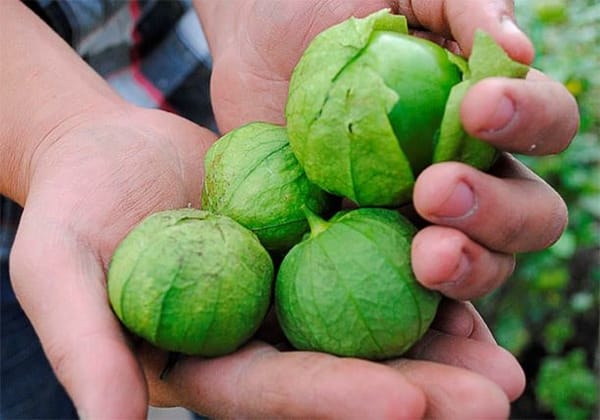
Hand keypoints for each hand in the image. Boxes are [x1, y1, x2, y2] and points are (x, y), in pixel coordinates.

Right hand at [8, 106, 523, 418]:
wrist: (106, 154)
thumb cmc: (73, 212)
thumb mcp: (58, 272)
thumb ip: (86, 346)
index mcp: (207, 363)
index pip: (275, 390)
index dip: (336, 398)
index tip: (405, 403)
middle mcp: (258, 337)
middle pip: (342, 369)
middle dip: (420, 389)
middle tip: (496, 396)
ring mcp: (287, 291)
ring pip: (370, 323)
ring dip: (441, 342)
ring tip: (507, 361)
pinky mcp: (308, 241)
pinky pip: (368, 260)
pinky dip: (420, 275)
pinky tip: (472, 280)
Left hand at [196, 0, 577, 299]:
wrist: (259, 42)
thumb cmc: (328, 5)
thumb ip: (463, 8)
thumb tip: (519, 49)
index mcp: (487, 116)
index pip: (543, 126)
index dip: (529, 119)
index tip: (477, 105)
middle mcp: (468, 174)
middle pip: (528, 215)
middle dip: (497, 213)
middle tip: (437, 193)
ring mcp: (419, 220)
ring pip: (479, 265)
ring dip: (468, 268)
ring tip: (427, 256)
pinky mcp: (370, 252)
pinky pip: (407, 298)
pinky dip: (423, 321)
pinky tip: (411, 327)